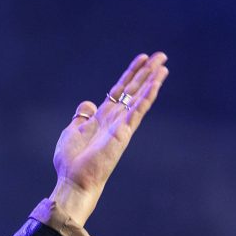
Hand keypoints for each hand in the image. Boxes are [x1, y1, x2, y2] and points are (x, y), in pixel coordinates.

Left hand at [49, 52, 169, 226]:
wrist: (74, 180)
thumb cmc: (71, 161)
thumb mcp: (72, 131)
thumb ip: (82, 117)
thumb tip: (89, 104)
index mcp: (103, 117)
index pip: (120, 90)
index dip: (131, 74)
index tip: (143, 58)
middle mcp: (115, 119)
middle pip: (134, 90)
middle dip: (147, 73)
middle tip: (161, 56)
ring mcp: (121, 126)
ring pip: (139, 98)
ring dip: (152, 82)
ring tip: (163, 66)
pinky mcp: (122, 133)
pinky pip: (137, 112)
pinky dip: (146, 97)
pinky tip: (155, 84)